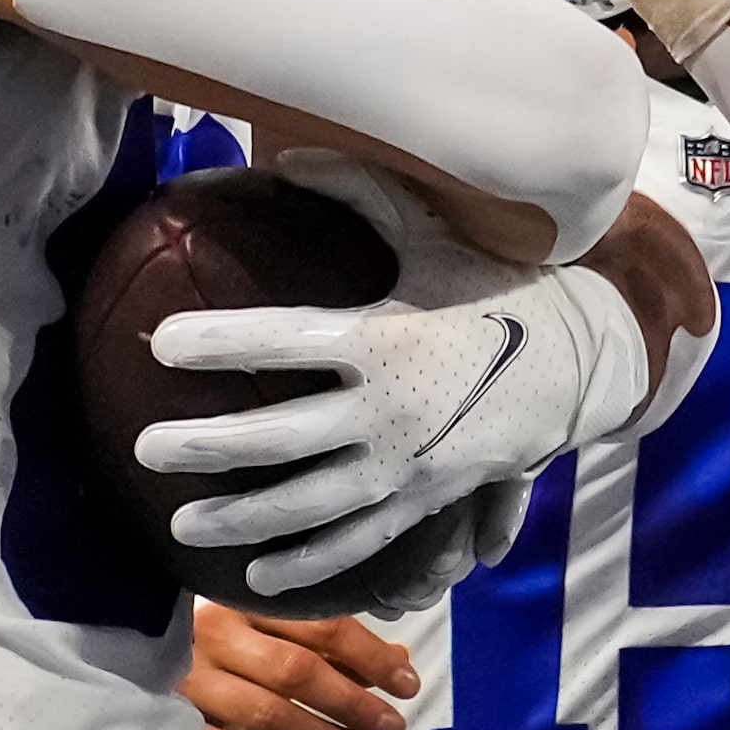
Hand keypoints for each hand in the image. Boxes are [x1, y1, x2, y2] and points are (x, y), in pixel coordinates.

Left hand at [135, 157, 649, 599]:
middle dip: (205, 446)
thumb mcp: (436, 234)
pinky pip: (360, 540)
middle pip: (278, 437)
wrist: (582, 361)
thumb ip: (362, 193)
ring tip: (184, 524)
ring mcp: (406, 464)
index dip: (219, 342)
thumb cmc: (501, 288)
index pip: (282, 340)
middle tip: (146, 447)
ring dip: (242, 518)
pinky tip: (262, 575)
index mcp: (384, 340)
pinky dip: (310, 564)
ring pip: (308, 505)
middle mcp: (388, 411)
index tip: (160, 343)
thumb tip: (286, 155)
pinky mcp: (425, 498)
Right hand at [179, 602, 419, 729]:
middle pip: (298, 671)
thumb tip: (396, 661)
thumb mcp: (269, 621)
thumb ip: (328, 638)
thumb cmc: (218, 630)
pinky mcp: (170, 720)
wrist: (123, 644)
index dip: (372, 657)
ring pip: (268, 714)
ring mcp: (189, 678)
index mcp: (247, 597)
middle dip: (355, 705)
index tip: (407, 685)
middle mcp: (215, 632)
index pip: (321, 625)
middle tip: (392, 729)